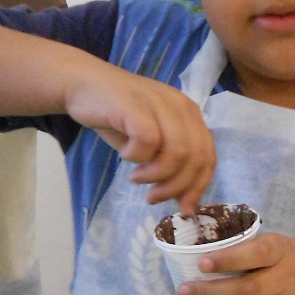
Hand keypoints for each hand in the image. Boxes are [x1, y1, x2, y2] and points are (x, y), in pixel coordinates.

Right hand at [64, 71, 214, 216]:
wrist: (85, 85)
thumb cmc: (119, 118)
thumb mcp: (151, 145)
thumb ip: (172, 168)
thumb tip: (186, 204)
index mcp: (190, 116)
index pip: (208, 157)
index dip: (198, 187)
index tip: (182, 208)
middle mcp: (181, 107)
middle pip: (196, 158)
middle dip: (176, 187)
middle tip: (152, 197)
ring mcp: (160, 104)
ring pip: (177, 152)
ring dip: (156, 175)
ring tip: (136, 178)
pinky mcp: (137, 106)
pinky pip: (148, 141)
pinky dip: (137, 157)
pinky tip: (125, 155)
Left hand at [175, 232, 294, 294]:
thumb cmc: (286, 261)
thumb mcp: (275, 243)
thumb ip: (245, 247)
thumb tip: (195, 251)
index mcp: (281, 252)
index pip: (257, 254)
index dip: (229, 260)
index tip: (201, 263)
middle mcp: (286, 280)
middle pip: (247, 290)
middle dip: (211, 293)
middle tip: (183, 292)